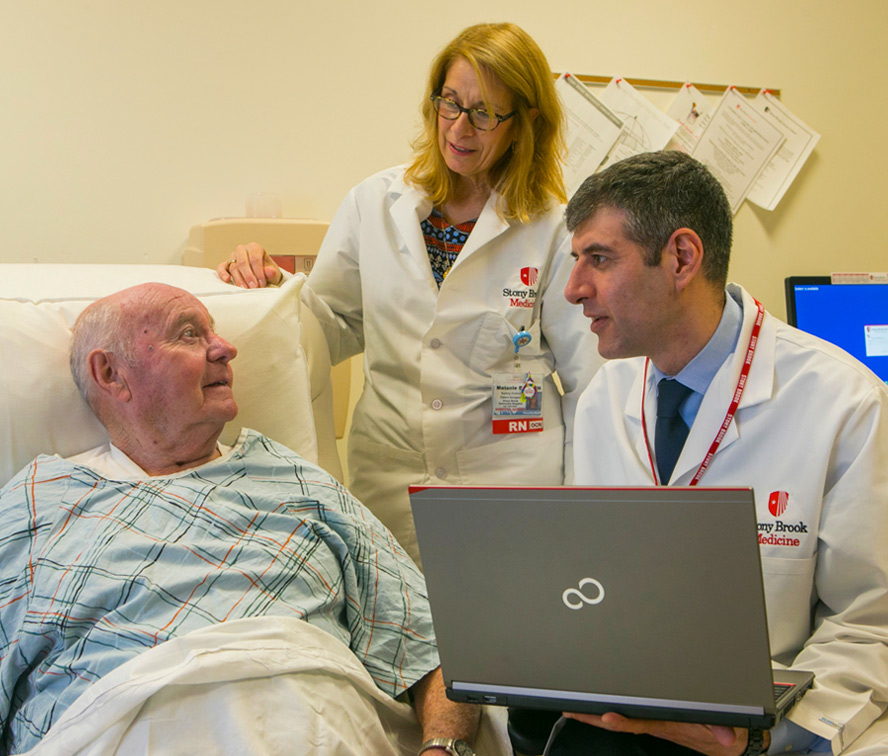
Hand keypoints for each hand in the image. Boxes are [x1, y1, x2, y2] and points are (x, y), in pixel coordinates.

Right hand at [217, 242, 282, 287]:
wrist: (262, 275)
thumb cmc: (267, 272)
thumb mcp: (273, 273)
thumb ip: (271, 272)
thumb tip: (270, 271)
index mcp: (255, 248)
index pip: (255, 259)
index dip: (258, 272)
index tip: (262, 284)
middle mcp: (243, 250)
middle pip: (243, 262)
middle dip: (248, 276)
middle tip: (253, 287)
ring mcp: (233, 256)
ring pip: (233, 267)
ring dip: (239, 279)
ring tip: (245, 289)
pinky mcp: (226, 264)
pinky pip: (221, 267)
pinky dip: (222, 273)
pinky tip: (227, 280)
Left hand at [563, 711, 765, 755]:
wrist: (730, 742)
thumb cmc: (725, 733)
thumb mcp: (728, 731)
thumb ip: (724, 730)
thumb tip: (725, 737)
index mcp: (670, 725)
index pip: (641, 723)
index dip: (623, 721)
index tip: (606, 716)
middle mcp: (658, 724)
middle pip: (621, 722)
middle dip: (594, 717)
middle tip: (570, 710)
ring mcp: (655, 723)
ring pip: (621, 719)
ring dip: (596, 715)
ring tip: (573, 708)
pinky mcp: (657, 720)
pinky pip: (630, 716)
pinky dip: (612, 712)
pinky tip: (597, 710)